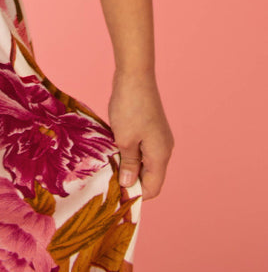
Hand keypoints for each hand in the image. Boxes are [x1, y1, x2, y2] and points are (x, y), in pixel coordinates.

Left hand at [108, 70, 173, 199]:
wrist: (135, 75)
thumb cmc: (130, 107)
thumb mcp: (125, 140)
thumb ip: (129, 164)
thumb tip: (130, 185)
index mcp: (161, 155)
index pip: (153, 187)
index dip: (136, 195)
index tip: (116, 196)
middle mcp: (163, 149)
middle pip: (149, 176)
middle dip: (131, 181)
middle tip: (108, 181)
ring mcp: (158, 137)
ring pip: (144, 162)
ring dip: (128, 165)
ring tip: (109, 166)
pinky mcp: (150, 127)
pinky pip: (141, 148)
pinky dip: (129, 152)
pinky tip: (113, 149)